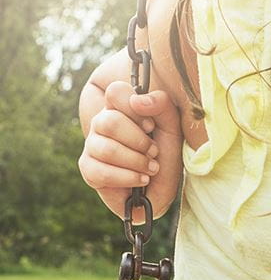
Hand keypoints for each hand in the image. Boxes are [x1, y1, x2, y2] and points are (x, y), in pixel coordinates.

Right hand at [78, 81, 182, 219]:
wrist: (163, 188)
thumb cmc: (166, 154)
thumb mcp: (173, 127)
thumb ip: (161, 105)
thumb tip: (138, 100)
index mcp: (122, 107)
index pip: (115, 92)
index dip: (134, 109)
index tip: (151, 126)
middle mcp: (103, 122)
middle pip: (109, 122)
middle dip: (139, 141)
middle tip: (154, 152)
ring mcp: (93, 145)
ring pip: (106, 149)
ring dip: (136, 161)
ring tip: (151, 168)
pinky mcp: (88, 169)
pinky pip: (100, 172)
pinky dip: (127, 178)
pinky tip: (140, 179)